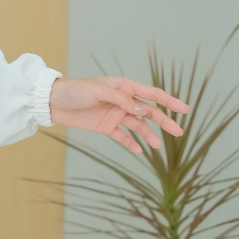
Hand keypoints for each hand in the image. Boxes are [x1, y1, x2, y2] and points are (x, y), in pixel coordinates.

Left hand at [48, 75, 189, 153]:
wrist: (53, 102)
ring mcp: (115, 114)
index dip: (169, 101)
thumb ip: (121, 100)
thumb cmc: (75, 91)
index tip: (186, 109)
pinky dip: (131, 143)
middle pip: (148, 111)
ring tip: (158, 147)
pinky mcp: (106, 126)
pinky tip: (139, 151)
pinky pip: (123, 136)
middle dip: (164, 121)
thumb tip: (144, 109)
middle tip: (179, 133)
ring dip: (148, 135)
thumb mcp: (98, 91)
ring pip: (138, 125)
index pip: (151, 93)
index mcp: (123, 86)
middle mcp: (122, 100)